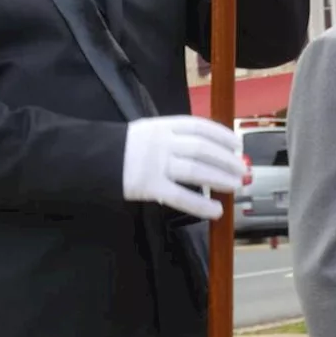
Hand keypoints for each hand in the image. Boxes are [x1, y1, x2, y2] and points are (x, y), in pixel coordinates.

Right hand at [122, 115, 247, 219]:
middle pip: (202, 148)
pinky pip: (180, 197)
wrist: (92, 160)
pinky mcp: (149, 187)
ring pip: (195, 170)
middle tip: (243, 169)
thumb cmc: (125, 149)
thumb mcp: (150, 133)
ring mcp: (155, 164)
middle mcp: (162, 142)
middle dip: (226, 159)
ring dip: (220, 178)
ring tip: (235, 186)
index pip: (199, 126)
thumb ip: (175, 138)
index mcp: (163, 126)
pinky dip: (201, 204)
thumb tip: (210, 150)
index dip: (222, 134)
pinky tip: (216, 210)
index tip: (237, 143)